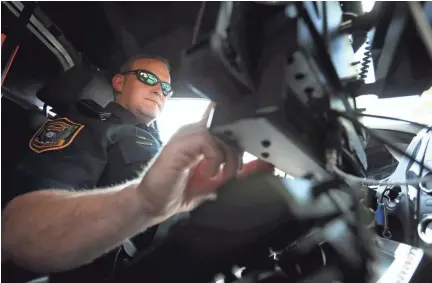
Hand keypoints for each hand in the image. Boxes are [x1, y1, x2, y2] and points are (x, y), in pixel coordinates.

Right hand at [136, 102, 273, 218]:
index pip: (224, 125)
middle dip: (237, 150)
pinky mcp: (179, 144)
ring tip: (223, 175)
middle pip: (227, 127)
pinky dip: (215, 158)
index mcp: (200, 140)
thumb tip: (254, 171)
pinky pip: (207, 139)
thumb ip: (229, 174)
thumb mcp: (211, 184)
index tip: (246, 158)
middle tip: (234, 173)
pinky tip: (211, 173)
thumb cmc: (175, 192)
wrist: (150, 203)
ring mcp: (185, 136)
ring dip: (228, 155)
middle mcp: (193, 134)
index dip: (239, 136)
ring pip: (219, 132)